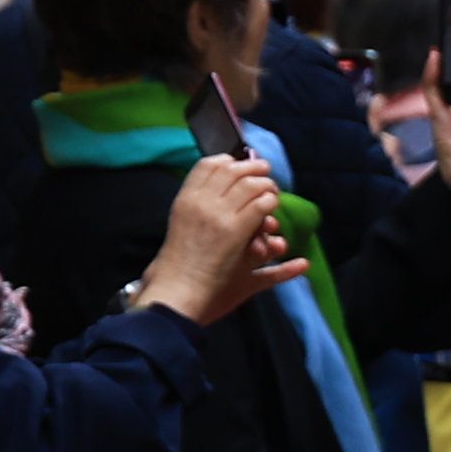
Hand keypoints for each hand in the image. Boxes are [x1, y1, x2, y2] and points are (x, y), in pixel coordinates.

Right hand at [139, 155, 301, 324]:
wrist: (177, 290)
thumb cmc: (177, 265)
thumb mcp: (181, 226)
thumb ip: (197, 207)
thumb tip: (216, 193)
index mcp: (185, 200)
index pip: (208, 165)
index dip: (228, 162)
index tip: (240, 164)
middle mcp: (201, 203)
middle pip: (232, 171)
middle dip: (253, 168)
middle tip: (265, 171)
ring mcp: (219, 216)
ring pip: (250, 186)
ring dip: (266, 185)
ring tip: (273, 191)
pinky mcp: (236, 232)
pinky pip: (261, 206)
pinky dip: (270, 203)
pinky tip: (272, 211)